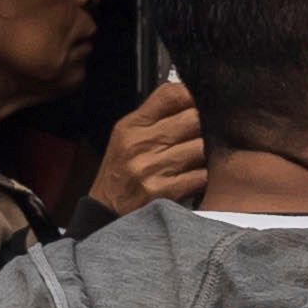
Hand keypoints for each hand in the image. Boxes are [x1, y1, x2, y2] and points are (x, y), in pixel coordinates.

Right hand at [83, 76, 203, 216]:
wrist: (105, 212)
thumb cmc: (121, 172)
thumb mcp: (126, 137)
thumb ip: (154, 117)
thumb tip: (189, 97)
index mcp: (131, 126)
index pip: (170, 95)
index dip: (191, 97)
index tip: (196, 105)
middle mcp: (138, 144)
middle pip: (192, 119)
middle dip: (201, 128)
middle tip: (197, 138)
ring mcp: (149, 168)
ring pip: (200, 148)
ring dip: (202, 156)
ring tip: (192, 161)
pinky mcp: (161, 192)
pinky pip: (200, 176)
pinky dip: (200, 178)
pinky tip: (190, 180)